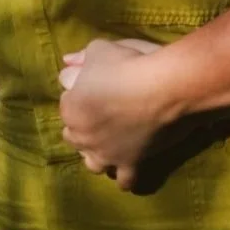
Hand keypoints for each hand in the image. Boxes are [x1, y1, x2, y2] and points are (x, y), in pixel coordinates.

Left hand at [58, 39, 169, 190]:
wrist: (163, 87)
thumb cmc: (128, 64)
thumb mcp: (99, 49)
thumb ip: (81, 58)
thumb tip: (67, 62)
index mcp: (71, 108)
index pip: (66, 100)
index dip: (80, 91)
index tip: (95, 84)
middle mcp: (82, 136)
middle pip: (73, 135)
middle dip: (83, 125)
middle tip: (102, 111)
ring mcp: (105, 154)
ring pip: (92, 163)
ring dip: (97, 153)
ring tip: (109, 141)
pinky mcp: (130, 164)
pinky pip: (124, 180)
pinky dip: (124, 175)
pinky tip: (128, 165)